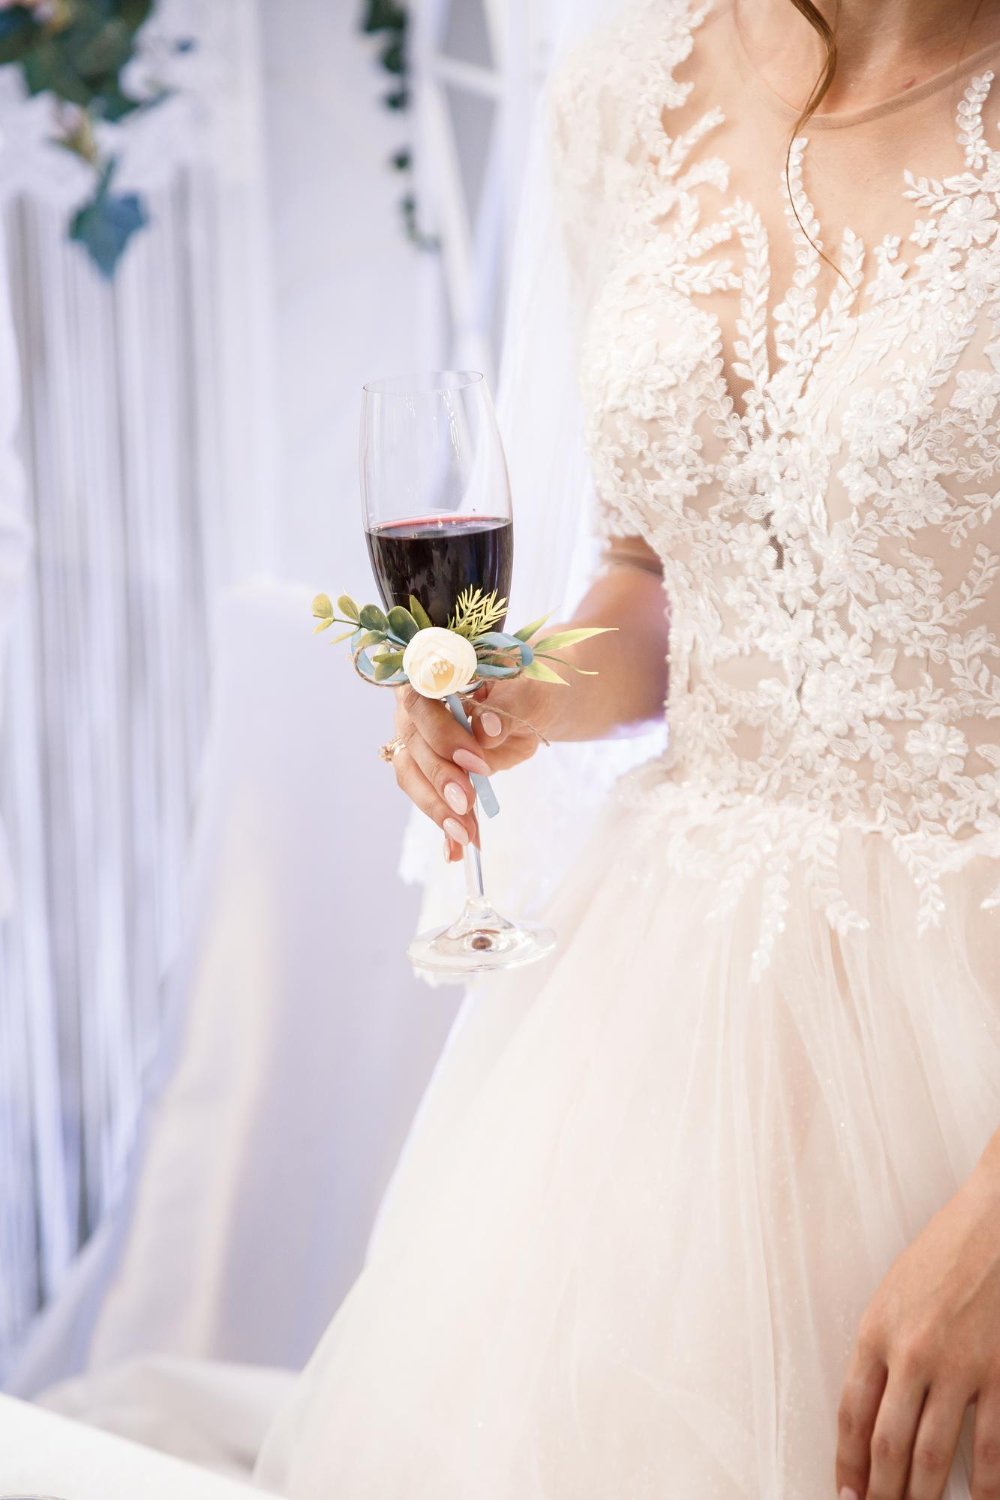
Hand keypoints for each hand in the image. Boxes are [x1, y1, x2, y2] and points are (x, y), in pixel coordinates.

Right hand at [392, 676, 550, 861]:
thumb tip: (487, 728)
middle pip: (413, 744)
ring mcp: (417, 741)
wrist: (534, 708)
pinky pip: (429, 800)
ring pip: (412, 777)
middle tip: (467, 803)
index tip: (475, 760)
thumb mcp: (528, 692)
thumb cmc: (528, 690)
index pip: (420, 701)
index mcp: (432, 674)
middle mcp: (415, 708)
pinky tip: (456, 853)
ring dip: (437, 809)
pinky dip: (443, 829)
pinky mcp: (429, 772)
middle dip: (440, 777)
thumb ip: (505, 706)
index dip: (442, 733)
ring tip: (465, 836)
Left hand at [835, 1156, 999, 1499]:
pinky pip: (992, 1446)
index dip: (847, 1463)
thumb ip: (881, 1348)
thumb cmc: (943, 1254)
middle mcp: (912, 1354)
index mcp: (876, 1331)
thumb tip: (873, 1409)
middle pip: (889, 1445)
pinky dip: (987, 1484)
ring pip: (935, 1455)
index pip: (852, 1414)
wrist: (993, 1220)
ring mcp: (960, 1367)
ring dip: (924, 1495)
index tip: (847, 1494)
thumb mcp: (893, 1294)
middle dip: (883, 1492)